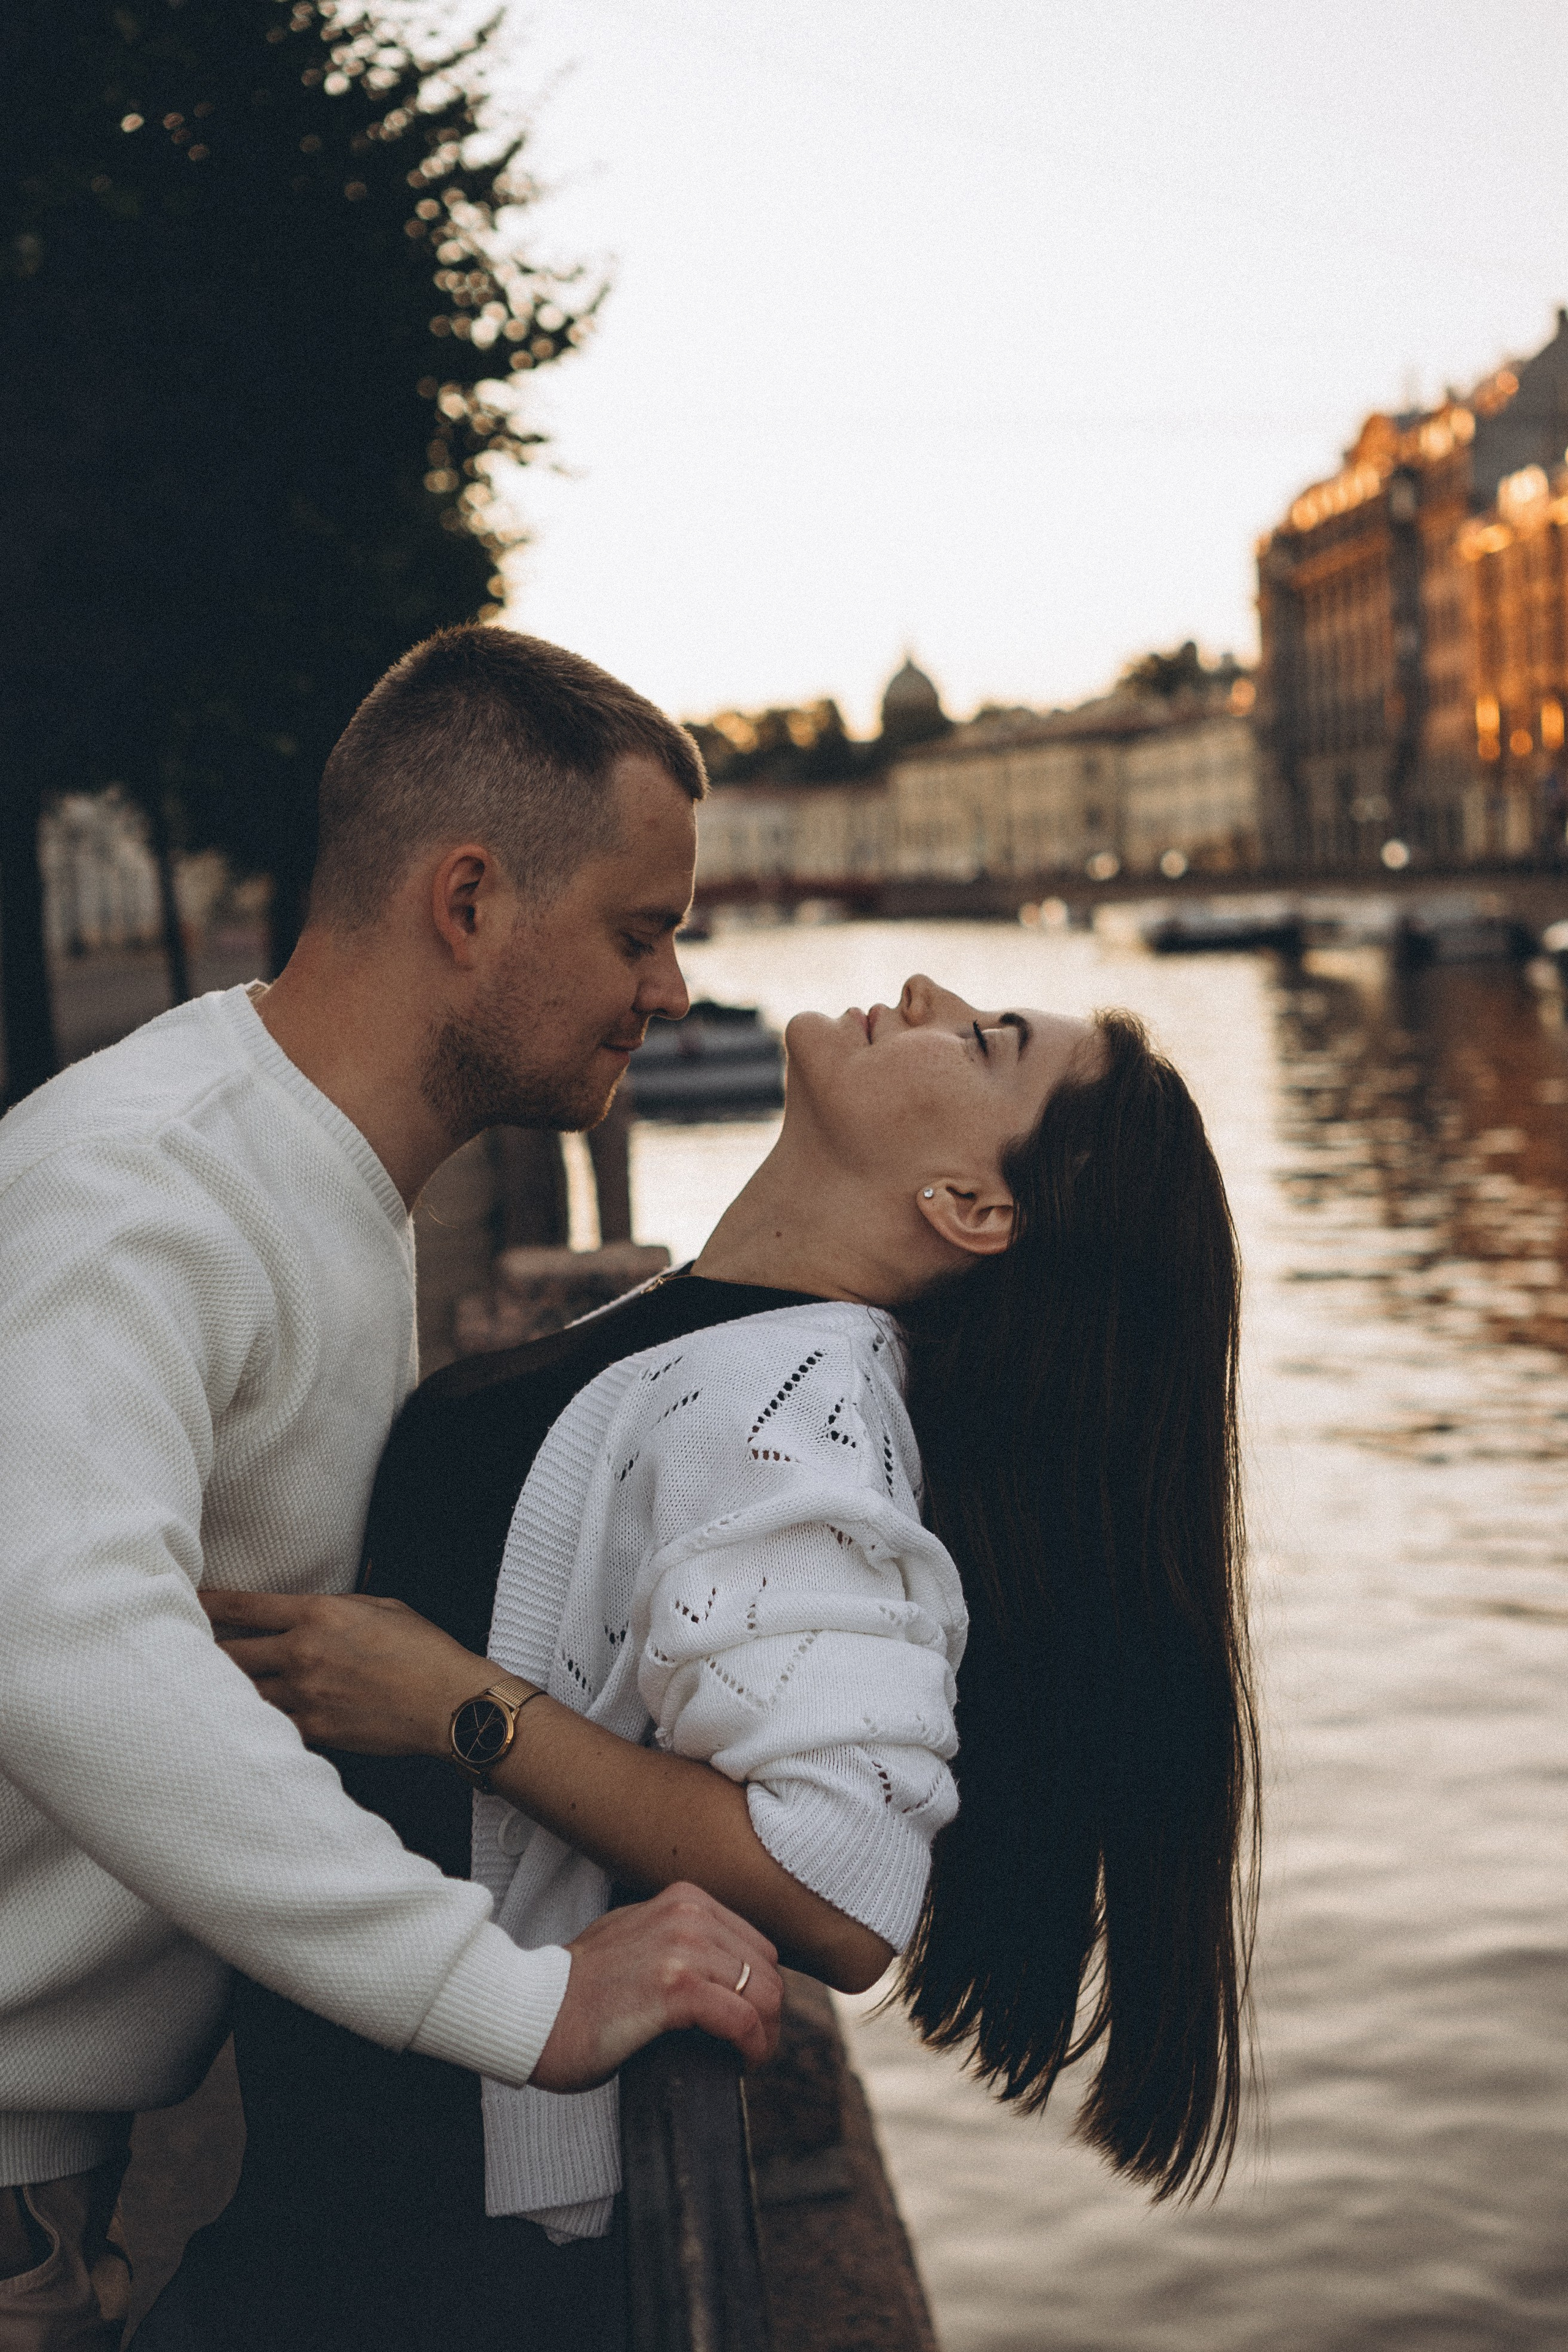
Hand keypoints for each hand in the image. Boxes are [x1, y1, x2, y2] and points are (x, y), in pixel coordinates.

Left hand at [200, 1588, 490, 1756]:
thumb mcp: (382, 1607)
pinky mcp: (314, 1729)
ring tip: (194, 1692)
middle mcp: (302, 1651)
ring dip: (220, 1691)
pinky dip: (251, 1722)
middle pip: (228, 1652)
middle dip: (199, 1651)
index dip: (207, 1603)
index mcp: (318, 1613)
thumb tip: (311, 1613)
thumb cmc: (425, 1650)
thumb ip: (338, 1608)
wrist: (450, 1702)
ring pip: (241, 1692)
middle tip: (175, 1650)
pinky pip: (268, 1725)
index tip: (185, 1601)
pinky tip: (235, 1724)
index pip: (244, 1606)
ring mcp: (305, 1693)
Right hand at [530, 1883, 782, 2090]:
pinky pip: (742, 2019)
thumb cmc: (581, 1990)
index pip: (757, 1947)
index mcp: (684, 1899)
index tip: (750, 2024)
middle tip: (751, 2050)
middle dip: (768, 2015)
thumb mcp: (637, 1938)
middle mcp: (688, 1914)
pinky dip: (750, 2047)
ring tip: (746, 2059)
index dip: (761, 1991)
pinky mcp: (676, 1988)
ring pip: (764, 1995)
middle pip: (767, 1971)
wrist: (534, 2013)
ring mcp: (682, 1948)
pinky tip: (738, 2063)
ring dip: (764, 2035)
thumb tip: (725, 1970)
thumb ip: (680, 1940)